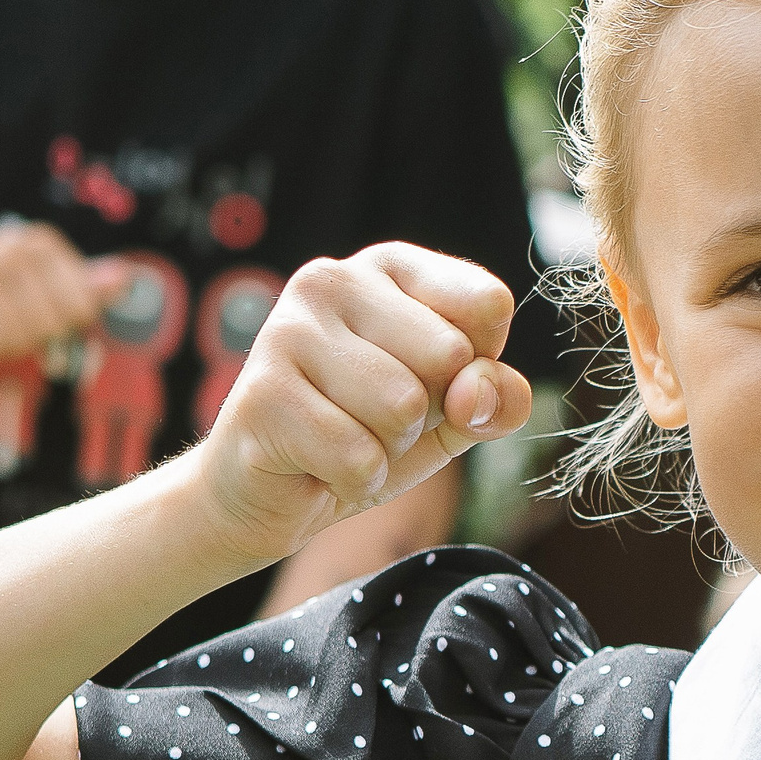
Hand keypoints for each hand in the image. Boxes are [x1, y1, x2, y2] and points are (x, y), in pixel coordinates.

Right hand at [0, 223, 117, 362]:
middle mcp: (12, 246)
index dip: (65, 324)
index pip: (84, 309)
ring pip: (23, 338)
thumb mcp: (42, 287)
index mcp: (41, 242)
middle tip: (5, 319)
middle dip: (34, 336)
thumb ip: (86, 286)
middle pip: (54, 325)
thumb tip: (129, 277)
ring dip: (6, 344)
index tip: (37, 309)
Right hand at [184, 241, 530, 567]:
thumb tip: (475, 394)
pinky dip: (356, 478)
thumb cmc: (370, 434)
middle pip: (449, 355)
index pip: (487, 303)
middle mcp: (332, 280)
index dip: (477, 367)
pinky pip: (359, 456)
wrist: (274, 492)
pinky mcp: (263, 394)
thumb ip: (497, 397)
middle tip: (376, 416)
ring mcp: (288, 330)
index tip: (430, 379)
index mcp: (389, 267)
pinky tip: (318, 463)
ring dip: (389, 447)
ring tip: (346, 435)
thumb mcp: (456, 414)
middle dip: (429, 411)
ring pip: (403, 407)